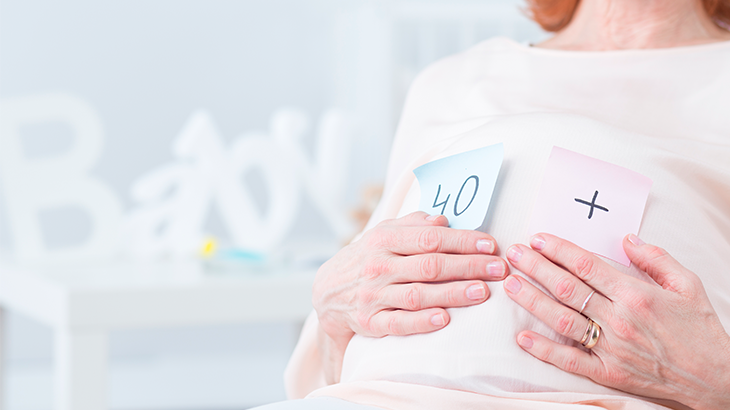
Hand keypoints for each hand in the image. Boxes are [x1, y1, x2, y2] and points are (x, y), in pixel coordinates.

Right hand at [313, 211, 508, 381]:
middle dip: (467, 266)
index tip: (490, 245)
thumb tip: (444, 220)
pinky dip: (421, 322)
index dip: (462, 241)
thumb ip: (414, 225)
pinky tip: (445, 319)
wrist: (327, 292)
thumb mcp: (384, 233)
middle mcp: (378, 266)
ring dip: (452, 293)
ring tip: (482, 292)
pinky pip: (398, 323)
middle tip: (498, 269)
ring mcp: (373, 295)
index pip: (429, 238)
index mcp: (383, 239)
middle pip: (429, 265)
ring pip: (417, 294)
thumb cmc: (367, 258)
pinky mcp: (370, 322)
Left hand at [503, 233, 729, 409]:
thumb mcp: (687, 284)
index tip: (538, 238)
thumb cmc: (699, 329)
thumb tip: (625, 239)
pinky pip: (570, 360)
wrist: (715, 378)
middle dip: (536, 268)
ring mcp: (611, 348)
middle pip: (567, 288)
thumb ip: (655, 258)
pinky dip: (544, 349)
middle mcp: (619, 319)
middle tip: (513, 253)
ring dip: (532, 301)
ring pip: (562, 320)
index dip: (558, 250)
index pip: (586, 265)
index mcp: (636, 294)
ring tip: (510, 284)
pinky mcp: (608, 373)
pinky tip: (522, 338)